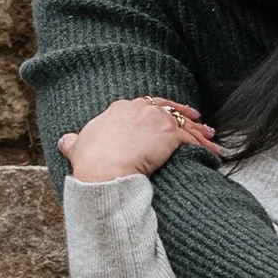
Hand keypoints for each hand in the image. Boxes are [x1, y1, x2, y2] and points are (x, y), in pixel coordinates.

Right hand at [59, 95, 216, 183]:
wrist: (104, 171)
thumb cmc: (91, 162)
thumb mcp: (77, 147)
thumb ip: (73, 142)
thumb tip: (64, 141)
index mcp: (118, 109)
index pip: (144, 105)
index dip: (157, 111)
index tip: (164, 116)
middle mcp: (139, 109)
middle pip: (168, 108)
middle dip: (183, 114)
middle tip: (197, 119)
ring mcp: (156, 119)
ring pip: (183, 123)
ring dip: (199, 131)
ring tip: (211, 137)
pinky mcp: (169, 134)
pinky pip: (192, 138)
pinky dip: (204, 145)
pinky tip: (213, 152)